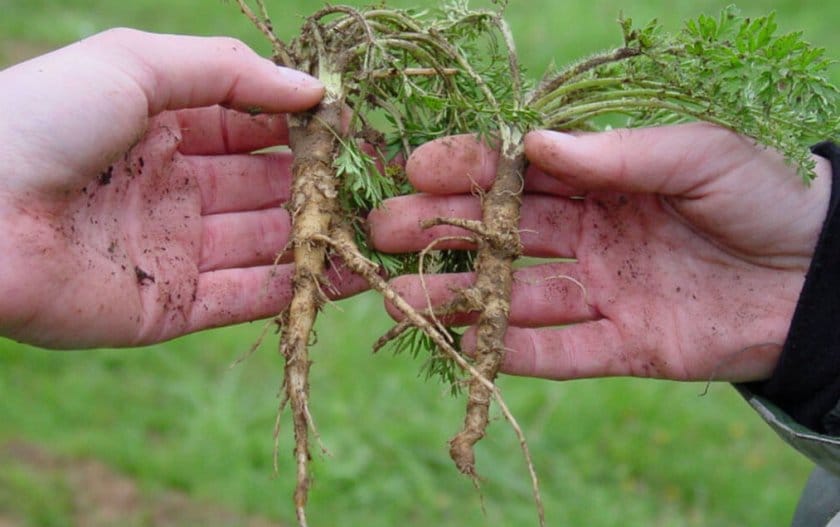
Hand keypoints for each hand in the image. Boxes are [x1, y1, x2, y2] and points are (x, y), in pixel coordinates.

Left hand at [0, 29, 365, 348]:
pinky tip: (342, 277)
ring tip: (376, 234)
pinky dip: (293, 290)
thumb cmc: (40, 119)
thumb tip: (313, 89)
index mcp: (162, 131)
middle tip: (380, 187)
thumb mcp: (134, 65)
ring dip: (317, 240)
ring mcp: (173, 251)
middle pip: (265, 189)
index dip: (303, 129)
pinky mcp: (168, 308)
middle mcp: (174, 190)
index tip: (358, 131)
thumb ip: (228, 72)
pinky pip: (243, 298)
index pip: (252, 130)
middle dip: (319, 187)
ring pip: (264, 246)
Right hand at [369, 124, 831, 381]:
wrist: (824, 275)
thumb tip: (532, 147)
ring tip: (400, 295)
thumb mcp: (699, 154)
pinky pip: (564, 352)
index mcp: (603, 180)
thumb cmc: (766, 192)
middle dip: (441, 230)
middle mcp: (591, 234)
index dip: (466, 168)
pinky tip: (470, 349)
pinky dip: (518, 353)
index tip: (414, 166)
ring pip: (518, 295)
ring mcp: (604, 290)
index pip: (518, 172)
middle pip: (501, 234)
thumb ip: (617, 156)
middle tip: (381, 230)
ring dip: (461, 297)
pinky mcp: (626, 344)